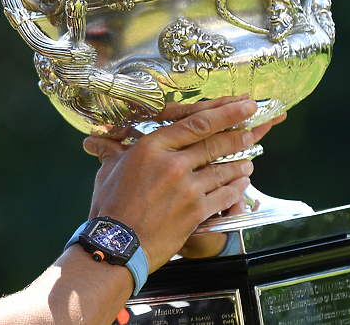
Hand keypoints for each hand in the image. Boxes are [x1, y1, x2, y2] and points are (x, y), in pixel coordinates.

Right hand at [82, 95, 284, 270]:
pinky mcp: (196, 211)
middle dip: (240, 133)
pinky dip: (236, 188)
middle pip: (215, 143)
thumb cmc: (109, 207)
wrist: (117, 244)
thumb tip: (94, 142)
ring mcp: (188, 188)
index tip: (242, 105)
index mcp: (151, 147)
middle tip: (255, 125)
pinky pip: (224, 195)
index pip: (196, 123)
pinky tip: (241, 184)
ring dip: (240, 162)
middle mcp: (173, 164)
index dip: (224, 112)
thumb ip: (111, 152)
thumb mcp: (107, 171)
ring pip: (224, 169)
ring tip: (249, 159)